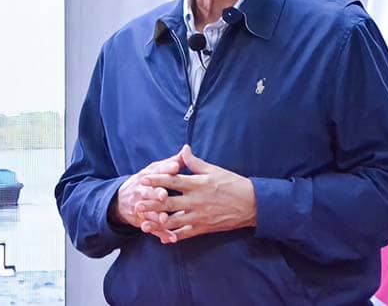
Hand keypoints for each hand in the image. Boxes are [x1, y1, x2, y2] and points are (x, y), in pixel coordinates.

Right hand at [109, 152, 182, 243]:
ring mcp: (141, 207)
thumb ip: (171, 163)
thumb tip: (186, 150)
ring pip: (149, 212)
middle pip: (149, 192)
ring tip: (165, 219)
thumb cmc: (146, 181)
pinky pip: (153, 228)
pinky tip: (171, 238)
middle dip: (156, 193)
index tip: (175, 167)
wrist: (122, 199)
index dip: (166, 169)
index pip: (157, 172)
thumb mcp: (155, 169)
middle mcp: (142, 191)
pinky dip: (161, 234)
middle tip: (164, 195)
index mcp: (147, 177)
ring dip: (157, 216)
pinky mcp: (143, 221)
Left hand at [138, 145, 256, 242]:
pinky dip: (173, 236)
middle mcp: (196, 200)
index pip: (173, 180)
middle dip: (151, 203)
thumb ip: (195, 162)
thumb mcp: (214, 170)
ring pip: (174, 221)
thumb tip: (183, 149)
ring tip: (143, 223)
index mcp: (198, 184)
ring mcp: (199, 216)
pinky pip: (185, 234)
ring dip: (157, 222)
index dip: (157, 179)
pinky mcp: (203, 227)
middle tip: (136, 203)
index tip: (143, 179)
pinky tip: (162, 238)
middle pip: (169, 202)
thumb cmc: (233, 184)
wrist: (251, 204)